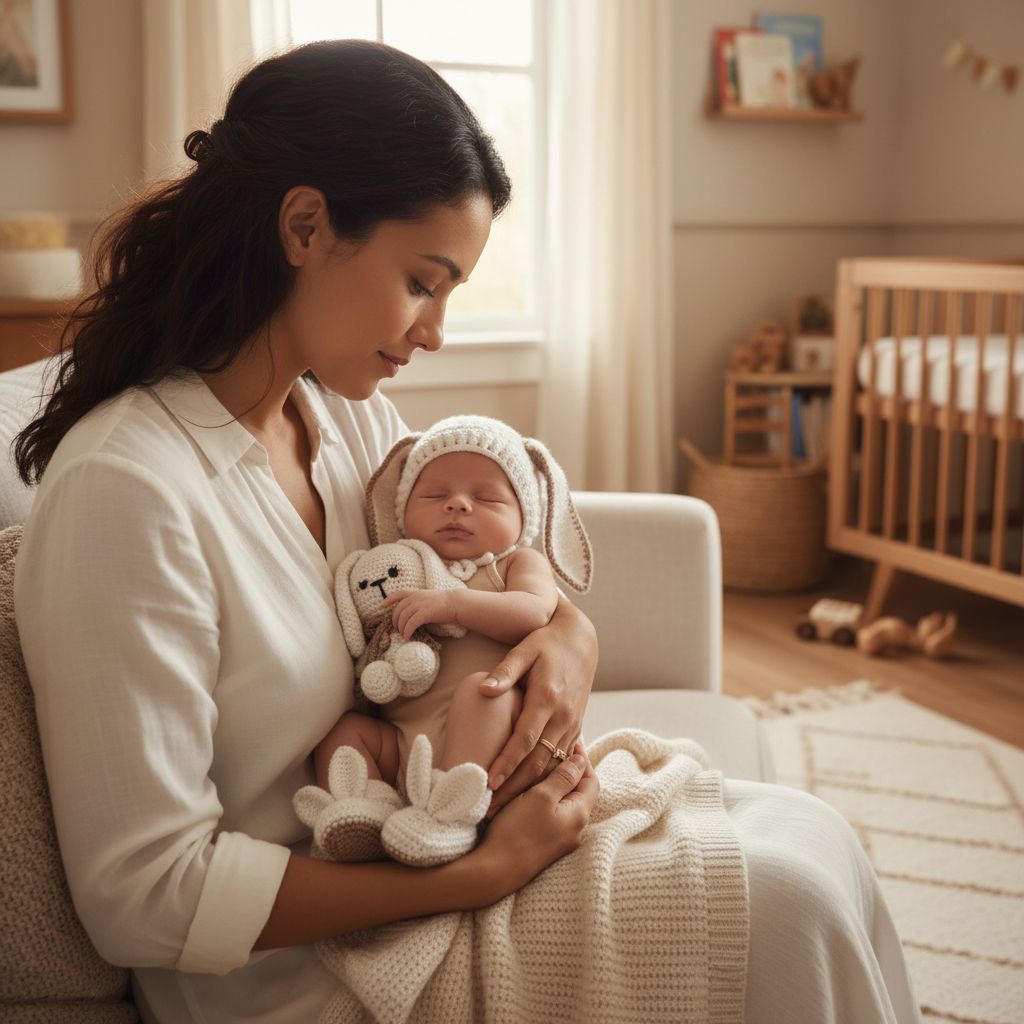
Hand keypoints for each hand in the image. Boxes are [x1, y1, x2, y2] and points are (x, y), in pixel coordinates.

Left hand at [384, 589, 456, 639]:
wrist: (456, 603)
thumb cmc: (444, 603)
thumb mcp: (428, 599)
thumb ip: (418, 603)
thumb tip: (411, 613)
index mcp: (416, 593)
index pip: (399, 594)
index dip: (390, 599)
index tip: (384, 605)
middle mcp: (416, 598)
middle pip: (399, 610)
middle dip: (395, 621)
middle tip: (397, 629)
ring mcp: (420, 605)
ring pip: (403, 618)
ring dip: (401, 629)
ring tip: (403, 635)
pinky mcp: (425, 613)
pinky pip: (411, 624)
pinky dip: (407, 632)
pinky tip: (408, 637)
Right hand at [472, 742, 597, 898]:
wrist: (495, 870)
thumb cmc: (518, 830)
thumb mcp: (542, 796)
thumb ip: (564, 777)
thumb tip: (581, 761)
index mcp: (579, 815)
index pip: (591, 781)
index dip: (582, 761)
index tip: (570, 744)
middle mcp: (576, 829)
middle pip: (580, 793)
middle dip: (571, 772)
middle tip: (556, 754)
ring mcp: (562, 840)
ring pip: (566, 805)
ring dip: (558, 786)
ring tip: (543, 771)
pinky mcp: (547, 845)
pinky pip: (555, 816)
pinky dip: (549, 801)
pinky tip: (534, 795)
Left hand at [479, 597, 596, 818]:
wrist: (581, 640)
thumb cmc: (546, 643)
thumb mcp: (524, 649)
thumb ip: (505, 671)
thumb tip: (484, 690)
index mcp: (548, 698)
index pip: (525, 739)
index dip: (507, 763)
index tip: (488, 782)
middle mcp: (563, 716)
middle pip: (537, 762)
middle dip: (514, 788)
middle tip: (489, 808)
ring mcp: (572, 724)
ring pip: (551, 766)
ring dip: (528, 788)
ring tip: (504, 807)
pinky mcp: (575, 727)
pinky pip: (560, 759)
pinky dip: (544, 777)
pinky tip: (528, 791)